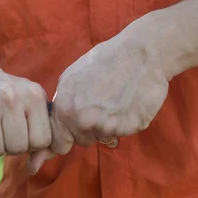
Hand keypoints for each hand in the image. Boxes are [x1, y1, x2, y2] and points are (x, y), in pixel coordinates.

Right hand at [0, 57, 51, 160]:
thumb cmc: (1, 93)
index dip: (30, 145)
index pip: (42, 141)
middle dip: (9, 147)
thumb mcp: (26, 98)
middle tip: (2, 134)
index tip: (21, 135)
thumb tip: (39, 160)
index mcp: (33, 94)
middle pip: (18, 148)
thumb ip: (40, 124)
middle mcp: (11, 97)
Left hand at [28, 31, 169, 173]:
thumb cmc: (105, 60)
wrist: (140, 54)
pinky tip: (128, 103)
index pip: (58, 143)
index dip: (65, 139)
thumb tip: (56, 119)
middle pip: (82, 141)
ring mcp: (107, 126)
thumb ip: (62, 102)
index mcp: (65, 109)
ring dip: (108, 125)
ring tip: (115, 101)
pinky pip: (123, 132)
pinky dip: (126, 122)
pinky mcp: (129, 128)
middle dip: (88, 130)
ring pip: (103, 137)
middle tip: (100, 106)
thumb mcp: (71, 77)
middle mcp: (83, 121)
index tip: (72, 134)